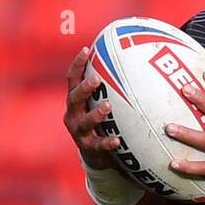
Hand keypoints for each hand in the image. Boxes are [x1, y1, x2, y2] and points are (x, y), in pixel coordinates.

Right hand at [64, 46, 123, 170]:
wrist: (96, 155)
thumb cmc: (102, 121)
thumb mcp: (101, 102)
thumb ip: (109, 86)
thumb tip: (131, 60)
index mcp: (75, 101)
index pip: (73, 79)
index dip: (78, 64)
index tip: (87, 50)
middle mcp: (73, 115)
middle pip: (74, 99)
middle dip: (84, 88)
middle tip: (97, 79)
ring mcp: (79, 132)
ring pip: (84, 122)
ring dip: (95, 113)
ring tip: (107, 106)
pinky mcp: (88, 148)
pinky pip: (98, 145)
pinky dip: (107, 143)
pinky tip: (117, 140)